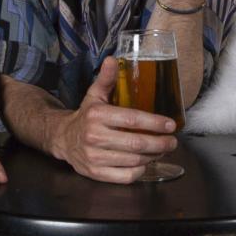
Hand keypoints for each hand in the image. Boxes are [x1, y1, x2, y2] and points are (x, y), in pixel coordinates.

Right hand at [49, 57, 177, 182]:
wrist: (63, 138)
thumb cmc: (85, 116)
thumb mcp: (94, 95)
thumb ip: (106, 79)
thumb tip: (113, 59)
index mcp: (97, 115)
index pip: (132, 120)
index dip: (155, 123)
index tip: (171, 125)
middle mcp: (94, 137)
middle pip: (136, 143)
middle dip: (160, 143)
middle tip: (172, 141)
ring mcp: (94, 157)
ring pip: (134, 160)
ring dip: (153, 156)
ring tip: (162, 150)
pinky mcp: (96, 173)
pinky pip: (126, 176)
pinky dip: (140, 171)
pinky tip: (146, 162)